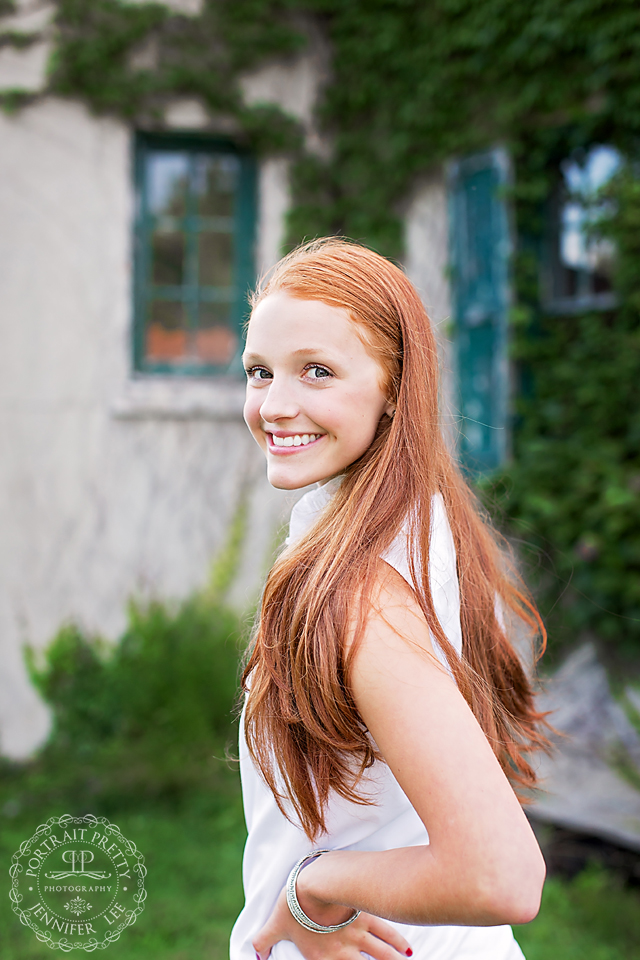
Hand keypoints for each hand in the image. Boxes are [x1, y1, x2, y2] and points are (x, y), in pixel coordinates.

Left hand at [253, 885, 411, 959]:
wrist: (309, 884)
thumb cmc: (290, 907)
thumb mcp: (275, 926)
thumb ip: (264, 940)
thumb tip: (252, 951)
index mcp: (325, 957)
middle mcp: (345, 949)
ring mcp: (357, 932)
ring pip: (383, 952)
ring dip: (395, 959)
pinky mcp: (364, 913)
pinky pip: (385, 930)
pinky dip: (398, 941)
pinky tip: (408, 949)